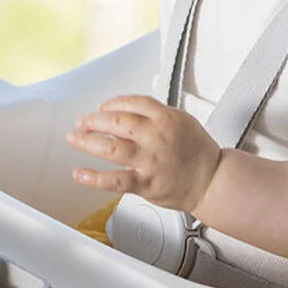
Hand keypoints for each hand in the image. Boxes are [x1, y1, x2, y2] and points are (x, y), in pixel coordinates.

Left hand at [67, 95, 221, 211]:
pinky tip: (80, 173)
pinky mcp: (145, 183)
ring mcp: (149, 161)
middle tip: (81, 122)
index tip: (102, 108)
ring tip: (74, 138)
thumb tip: (124, 112)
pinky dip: (94, 177)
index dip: (112, 104)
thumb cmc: (197, 151)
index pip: (131, 103)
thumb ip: (154, 114)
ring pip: (111, 148)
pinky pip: (115, 181)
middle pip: (116, 122)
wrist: (212, 180)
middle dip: (93, 120)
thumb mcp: (181, 120)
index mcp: (165, 118)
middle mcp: (156, 137)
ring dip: (87, 141)